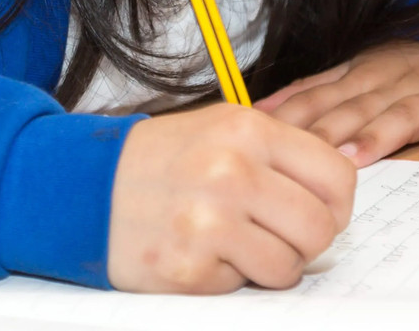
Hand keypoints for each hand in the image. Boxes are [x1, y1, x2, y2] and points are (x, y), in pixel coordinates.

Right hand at [107, 104, 354, 292]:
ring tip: (237, 246)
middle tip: (278, 236)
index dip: (336, 204)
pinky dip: (226, 278)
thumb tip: (336, 193)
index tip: (320, 212)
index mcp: (247, 130)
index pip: (337, 177)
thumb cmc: (158, 160)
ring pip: (288, 267)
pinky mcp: (189, 269)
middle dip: (306, 241)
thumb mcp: (219, 129)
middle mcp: (232, 171)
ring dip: (269, 265)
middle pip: (320, 228)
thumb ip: (278, 153)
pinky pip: (242, 288)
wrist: (81, 186)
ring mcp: (210, 222)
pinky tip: (200, 253)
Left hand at [255, 41, 418, 168]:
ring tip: (355, 159)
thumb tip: (261, 111)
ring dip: (379, 136)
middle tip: (298, 156)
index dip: (293, 115)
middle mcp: (396, 82)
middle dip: (326, 131)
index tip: (262, 134)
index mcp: (365, 74)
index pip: (322, 94)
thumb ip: (315, 90)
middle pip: (357, 108)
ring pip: (404, 115)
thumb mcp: (360, 68)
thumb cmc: (413, 63)